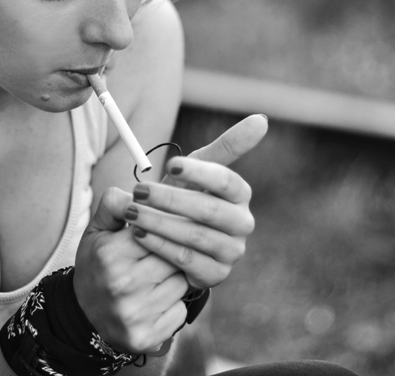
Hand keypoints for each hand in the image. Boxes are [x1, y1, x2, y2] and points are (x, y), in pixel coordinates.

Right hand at [74, 187, 187, 353]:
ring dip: (176, 278)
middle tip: (165, 252)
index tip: (169, 225)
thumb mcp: (97, 230)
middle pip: (174, 256)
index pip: (157, 229)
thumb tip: (143, 190)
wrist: (82, 316)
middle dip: (173, 251)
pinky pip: (180, 311)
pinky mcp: (146, 337)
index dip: (165, 226)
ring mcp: (134, 314)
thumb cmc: (96, 265)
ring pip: (181, 283)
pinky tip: (156, 300)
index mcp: (109, 254)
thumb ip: (116, 203)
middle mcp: (121, 285)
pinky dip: (173, 304)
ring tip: (157, 277)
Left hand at [125, 114, 267, 289]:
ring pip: (195, 235)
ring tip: (132, 213)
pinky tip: (139, 235)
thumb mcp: (198, 170)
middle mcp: (242, 223)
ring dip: (159, 222)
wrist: (174, 242)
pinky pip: (187, 260)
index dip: (199, 172)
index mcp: (240, 194)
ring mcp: (232, 251)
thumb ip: (227, 145)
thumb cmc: (185, 198)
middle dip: (170, 199)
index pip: (225, 180)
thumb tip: (262, 120)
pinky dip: (160, 246)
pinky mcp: (216, 274)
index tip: (169, 165)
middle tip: (139, 190)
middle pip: (209, 210)